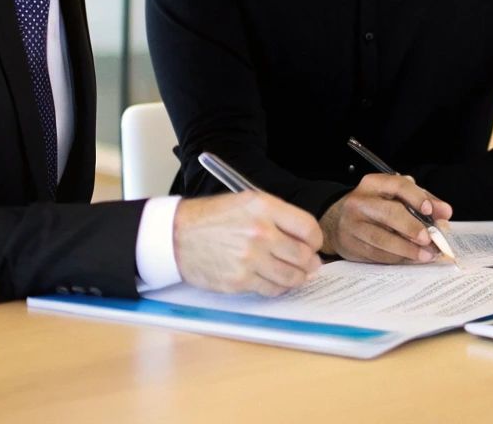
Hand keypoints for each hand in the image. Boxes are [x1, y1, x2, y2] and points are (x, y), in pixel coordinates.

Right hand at [172, 191, 323, 294]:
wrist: (177, 237)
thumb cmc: (212, 219)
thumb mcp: (246, 202)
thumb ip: (277, 216)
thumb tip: (304, 237)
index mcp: (263, 208)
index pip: (308, 227)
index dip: (315, 239)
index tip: (313, 244)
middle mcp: (260, 232)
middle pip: (303, 254)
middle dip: (310, 261)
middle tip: (310, 263)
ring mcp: (250, 258)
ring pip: (292, 276)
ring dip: (298, 277)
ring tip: (297, 274)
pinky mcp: (240, 280)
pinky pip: (272, 289)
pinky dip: (279, 287)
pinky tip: (276, 281)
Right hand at [320, 174, 453, 263]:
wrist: (337, 223)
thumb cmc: (374, 207)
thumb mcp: (394, 196)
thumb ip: (421, 201)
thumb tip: (445, 212)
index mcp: (372, 184)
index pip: (397, 185)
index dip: (416, 198)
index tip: (431, 211)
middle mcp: (359, 202)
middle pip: (389, 213)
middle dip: (412, 227)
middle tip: (430, 239)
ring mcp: (352, 225)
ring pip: (382, 239)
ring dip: (408, 249)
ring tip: (426, 254)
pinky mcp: (351, 246)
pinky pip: (377, 254)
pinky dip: (397, 258)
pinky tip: (411, 258)